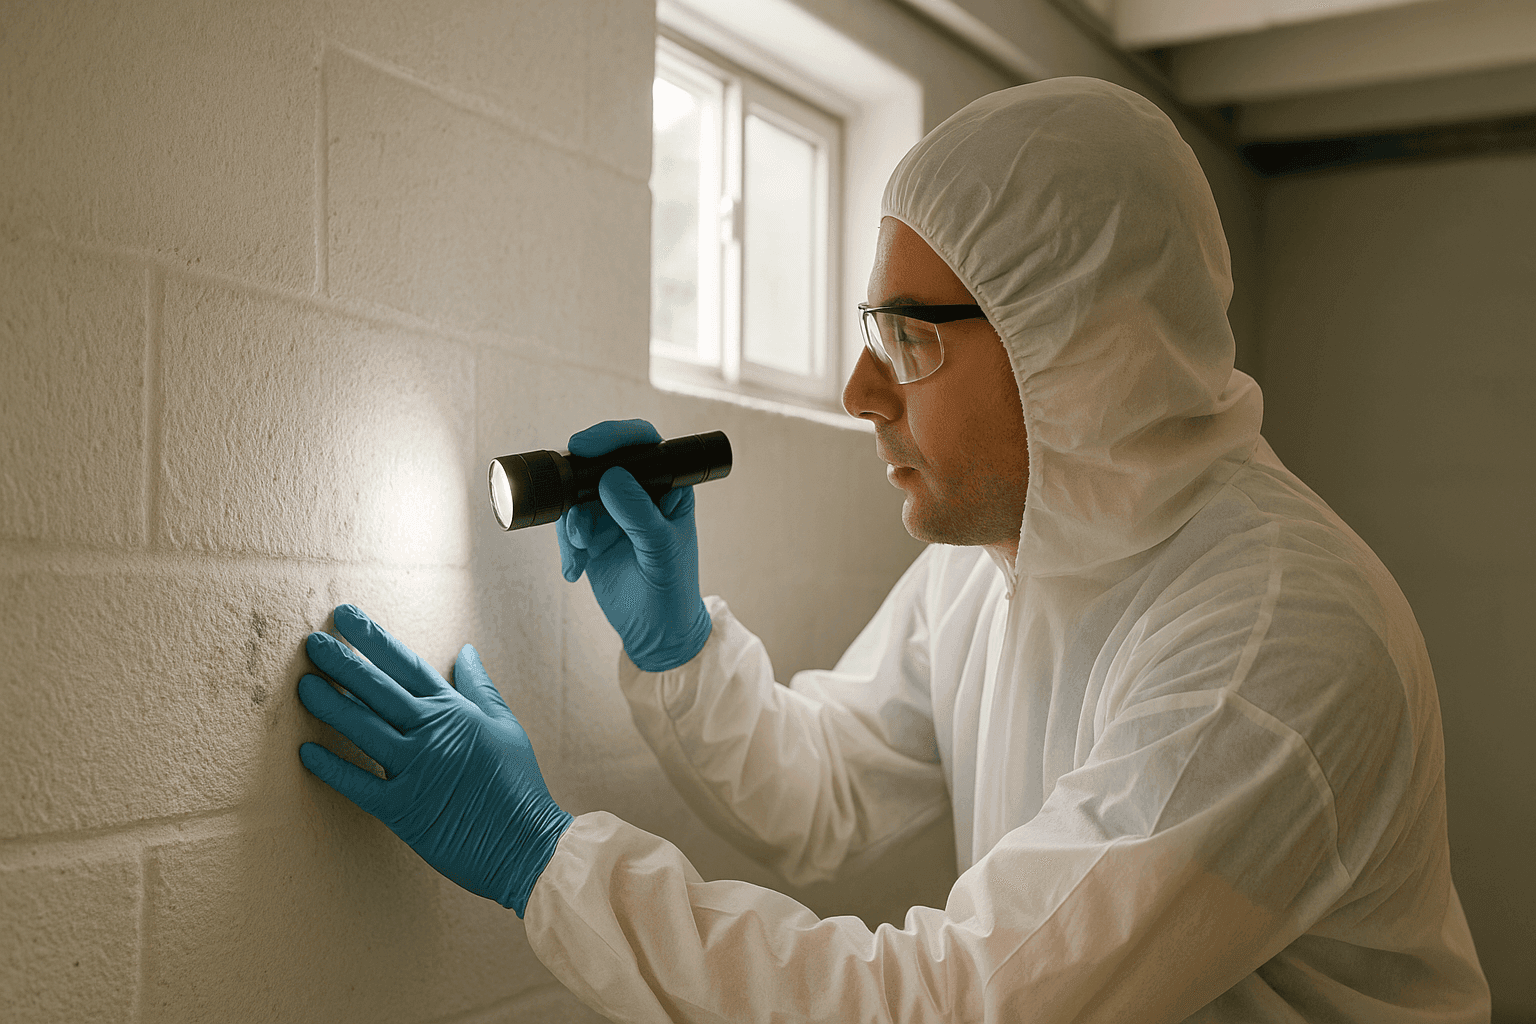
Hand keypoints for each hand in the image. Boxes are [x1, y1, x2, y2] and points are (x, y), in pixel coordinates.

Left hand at [297, 604, 571, 916]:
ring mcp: (416, 770)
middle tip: (311, 642)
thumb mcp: (505, 726)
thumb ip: (480, 687)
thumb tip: (466, 649)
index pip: (406, 665)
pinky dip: (332, 769)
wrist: (527, 844)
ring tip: (303, 684)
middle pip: (378, 690)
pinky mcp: (403, 809)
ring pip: (364, 729)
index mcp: (455, 711)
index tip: (345, 616)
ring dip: (331, 705)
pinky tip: (306, 751)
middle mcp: (432, 734)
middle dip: (343, 663)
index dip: (373, 639)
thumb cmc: (518, 785)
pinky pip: (360, 784)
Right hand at [556, 419, 711, 671]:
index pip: (642, 443)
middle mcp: (638, 490)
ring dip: (572, 521)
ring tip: (580, 549)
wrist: (655, 632)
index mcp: (668, 484)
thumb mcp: (661, 550)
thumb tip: (610, 476)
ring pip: (576, 494)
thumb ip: (639, 514)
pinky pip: (567, 524)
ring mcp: (611, 511)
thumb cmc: (673, 587)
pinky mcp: (590, 534)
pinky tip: (574, 569)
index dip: (614, 436)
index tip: (585, 445)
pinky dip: (565, 544)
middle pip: (600, 463)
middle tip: (566, 499)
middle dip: (578, 481)